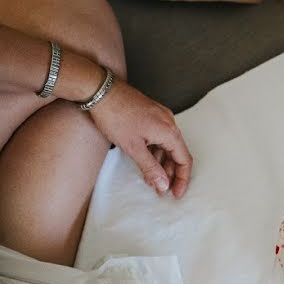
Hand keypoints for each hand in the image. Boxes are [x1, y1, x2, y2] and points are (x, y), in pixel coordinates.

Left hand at [88, 79, 191, 197]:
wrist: (99, 89)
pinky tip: (145, 160)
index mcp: (169, 131)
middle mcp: (169, 123)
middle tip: (161, 189)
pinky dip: (155, 151)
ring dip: (161, 163)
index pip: (184, 160)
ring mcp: (160, 117)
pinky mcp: (151, 114)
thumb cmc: (115, 115)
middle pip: (177, 153)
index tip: (175, 194)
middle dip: (170, 173)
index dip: (182, 179)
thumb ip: (151, 168)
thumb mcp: (133, 147)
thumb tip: (163, 185)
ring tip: (150, 178)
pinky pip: (159, 137)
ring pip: (167, 146)